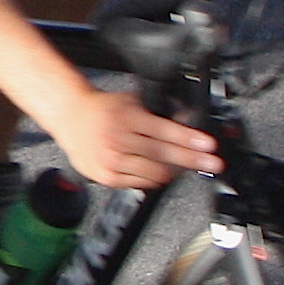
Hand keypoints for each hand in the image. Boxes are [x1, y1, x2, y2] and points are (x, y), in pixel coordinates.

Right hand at [39, 88, 216, 191]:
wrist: (71, 118)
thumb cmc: (103, 110)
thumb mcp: (131, 101)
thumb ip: (157, 111)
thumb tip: (187, 118)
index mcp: (126, 118)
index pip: (165, 131)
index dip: (190, 139)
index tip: (208, 145)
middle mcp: (118, 139)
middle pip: (163, 154)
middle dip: (192, 160)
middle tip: (212, 163)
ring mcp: (112, 160)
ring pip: (153, 172)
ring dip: (174, 171)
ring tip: (186, 167)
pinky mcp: (107, 176)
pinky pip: (140, 182)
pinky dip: (154, 179)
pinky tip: (161, 172)